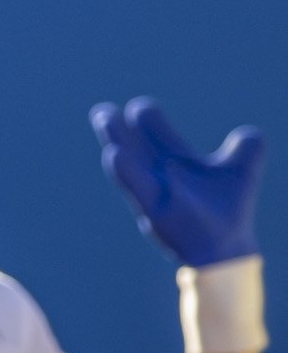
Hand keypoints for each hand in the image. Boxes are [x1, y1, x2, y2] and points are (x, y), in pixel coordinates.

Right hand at [92, 97, 264, 266]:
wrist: (226, 245)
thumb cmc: (229, 208)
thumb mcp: (243, 169)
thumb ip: (248, 147)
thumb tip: (245, 133)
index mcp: (176, 160)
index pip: (155, 133)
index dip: (147, 119)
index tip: (139, 107)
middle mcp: (159, 172)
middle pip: (135, 144)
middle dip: (118, 127)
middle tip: (103, 111)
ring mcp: (154, 189)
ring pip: (130, 160)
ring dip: (116, 139)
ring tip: (104, 118)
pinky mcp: (155, 208)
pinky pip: (136, 186)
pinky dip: (124, 170)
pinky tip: (112, 153)